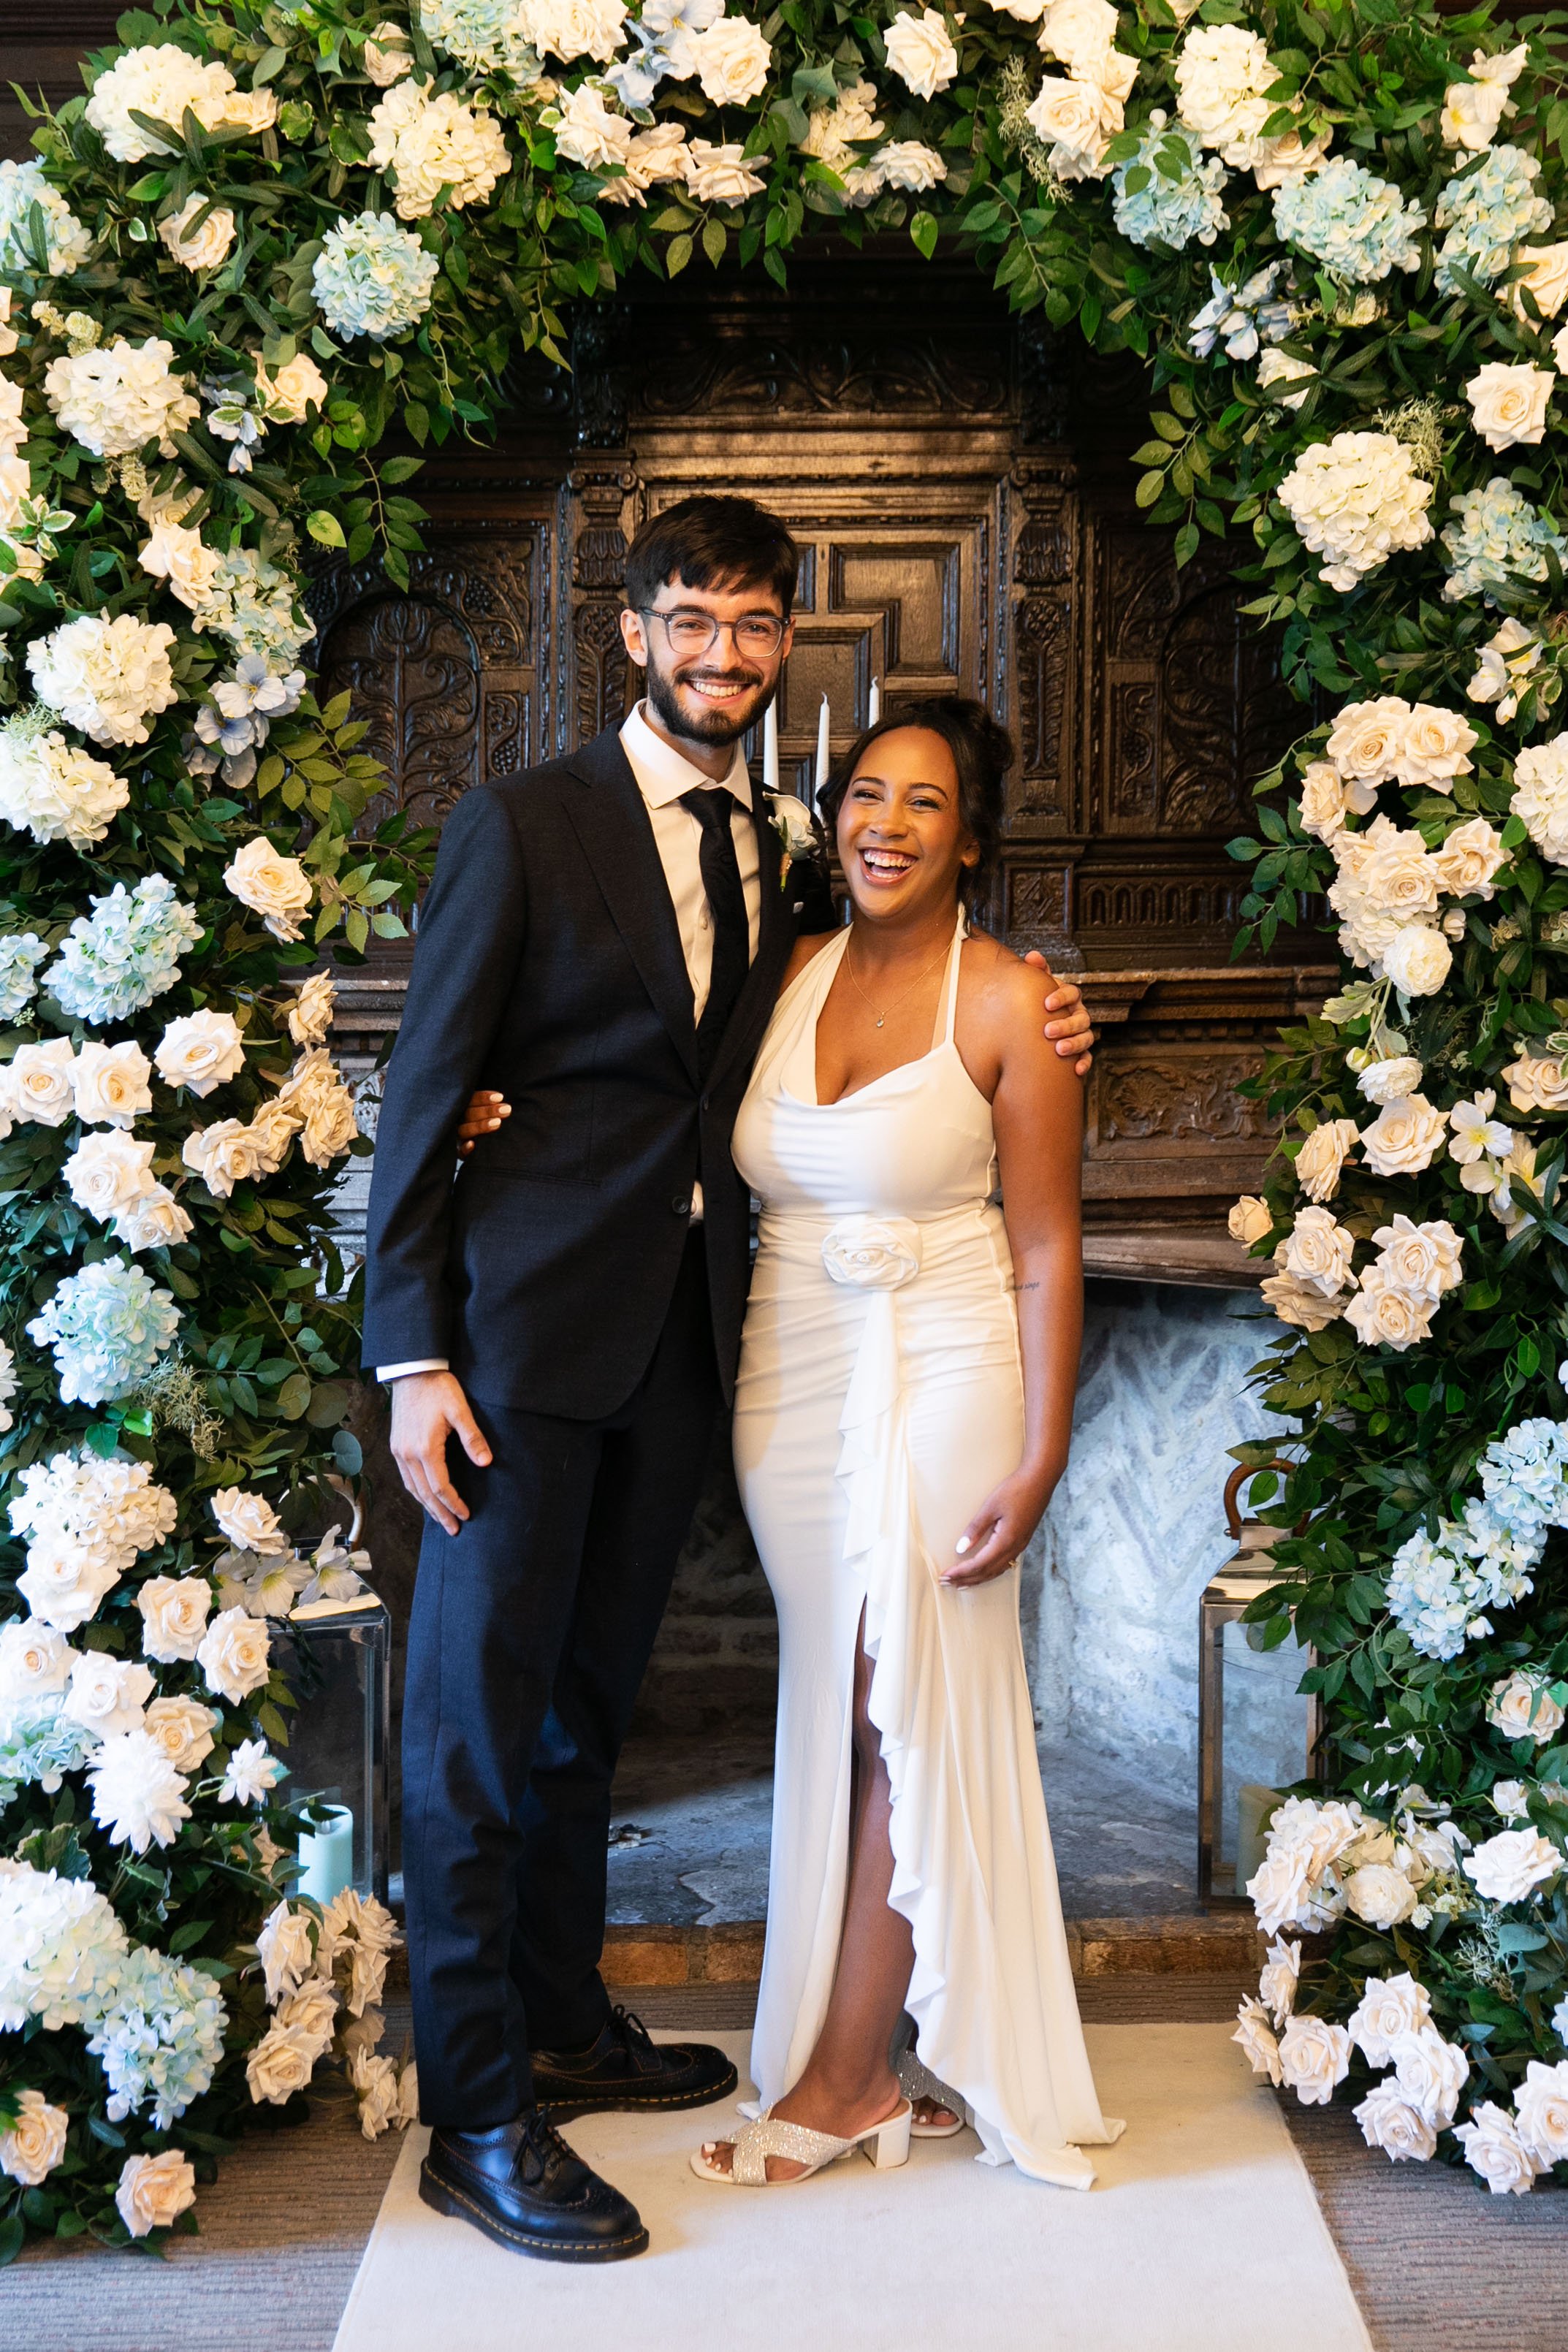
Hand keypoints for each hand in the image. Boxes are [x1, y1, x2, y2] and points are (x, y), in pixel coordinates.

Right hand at [389, 1371, 491, 1533]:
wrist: (412, 1369)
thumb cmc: (438, 1387)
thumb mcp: (460, 1410)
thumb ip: (473, 1438)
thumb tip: (486, 1463)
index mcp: (425, 1448)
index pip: (440, 1486)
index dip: (454, 1503)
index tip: (466, 1515)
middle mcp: (407, 1454)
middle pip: (424, 1493)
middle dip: (440, 1513)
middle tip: (454, 1530)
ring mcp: (398, 1450)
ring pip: (412, 1487)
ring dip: (427, 1506)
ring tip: (441, 1519)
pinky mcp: (396, 1445)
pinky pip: (406, 1477)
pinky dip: (416, 1491)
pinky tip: (425, 1496)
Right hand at [456, 1088, 510, 1158]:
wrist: (485, 1148)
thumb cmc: (491, 1122)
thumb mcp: (490, 1111)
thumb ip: (495, 1103)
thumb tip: (505, 1098)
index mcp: (464, 1108)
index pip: (470, 1100)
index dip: (483, 1098)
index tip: (500, 1097)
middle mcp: (459, 1122)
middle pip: (469, 1114)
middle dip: (488, 1111)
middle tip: (507, 1110)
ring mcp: (458, 1137)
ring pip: (464, 1130)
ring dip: (480, 1126)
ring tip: (498, 1123)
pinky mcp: (461, 1152)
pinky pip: (460, 1151)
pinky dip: (465, 1148)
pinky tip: (472, 1144)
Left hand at [944, 1467, 1055, 1587]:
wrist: (1039, 1480)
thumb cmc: (1015, 1490)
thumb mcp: (990, 1507)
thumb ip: (975, 1529)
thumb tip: (960, 1549)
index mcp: (1006, 1541)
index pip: (979, 1564)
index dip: (961, 1572)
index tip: (945, 1575)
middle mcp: (1014, 1548)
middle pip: (986, 1572)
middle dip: (966, 1579)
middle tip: (946, 1583)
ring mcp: (1020, 1546)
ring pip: (996, 1571)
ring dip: (977, 1579)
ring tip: (961, 1584)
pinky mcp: (1022, 1542)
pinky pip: (1004, 1565)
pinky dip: (989, 1572)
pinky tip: (983, 1572)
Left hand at [1020, 952, 1092, 1078]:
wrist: (1034, 1027)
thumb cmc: (1036, 1003)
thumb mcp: (1036, 987)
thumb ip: (1036, 971)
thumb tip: (1033, 955)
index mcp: (1069, 997)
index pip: (1073, 993)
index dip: (1062, 997)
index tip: (1046, 1004)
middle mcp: (1079, 1014)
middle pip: (1081, 1017)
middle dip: (1066, 1024)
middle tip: (1047, 1031)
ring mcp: (1082, 1033)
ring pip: (1087, 1037)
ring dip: (1075, 1043)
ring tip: (1059, 1050)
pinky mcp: (1080, 1051)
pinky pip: (1087, 1057)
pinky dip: (1084, 1063)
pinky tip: (1076, 1070)